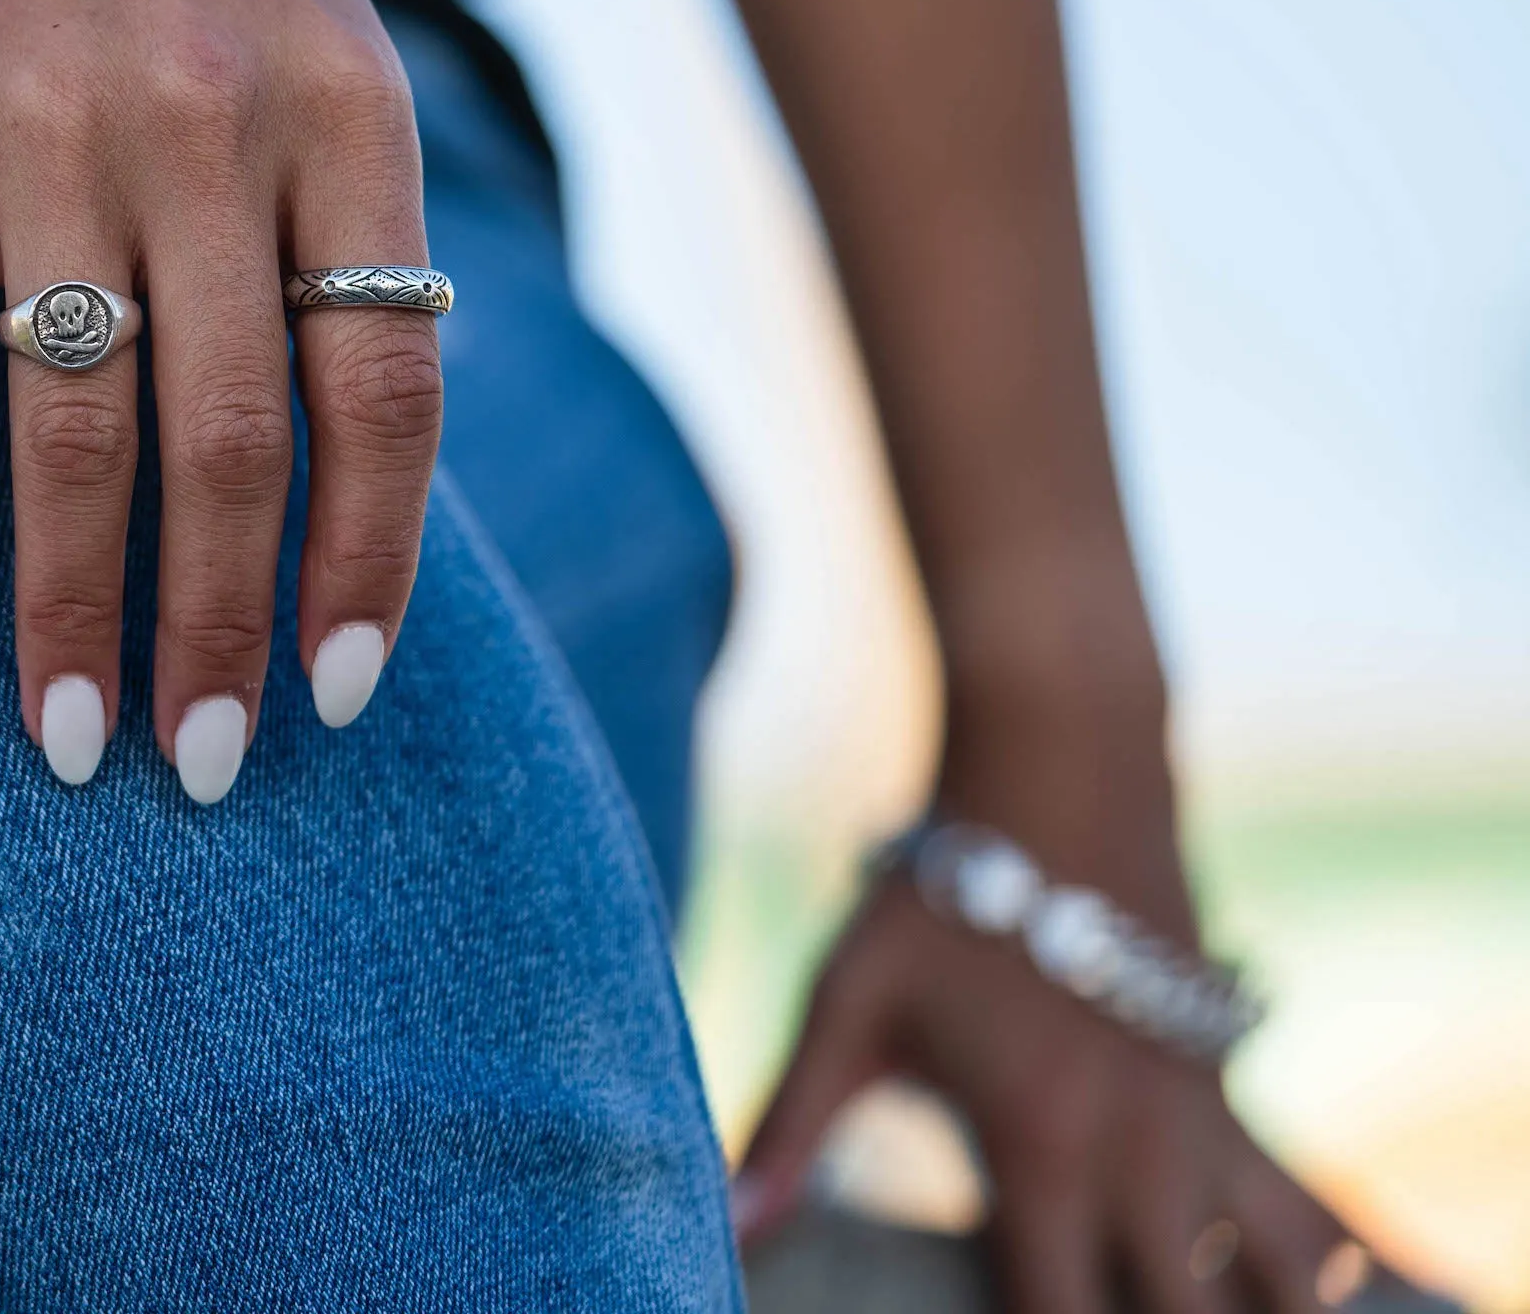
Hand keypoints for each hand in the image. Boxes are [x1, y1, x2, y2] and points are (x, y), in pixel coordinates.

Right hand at [0, 0, 439, 799]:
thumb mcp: (306, 38)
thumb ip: (340, 225)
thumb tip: (355, 468)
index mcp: (345, 117)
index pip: (386, 394)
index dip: (368, 564)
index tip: (342, 694)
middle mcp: (214, 128)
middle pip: (236, 439)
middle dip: (217, 630)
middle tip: (198, 770)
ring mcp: (55, 129)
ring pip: (77, 424)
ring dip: (71, 609)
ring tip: (64, 742)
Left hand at [735, 828, 1381, 1312]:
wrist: (1059, 773)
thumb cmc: (938, 897)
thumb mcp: (846, 1003)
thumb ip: (791, 1127)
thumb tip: (726, 1226)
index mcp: (1043, 1151)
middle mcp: (1145, 1157)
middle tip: (1097, 1313)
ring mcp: (1207, 1126)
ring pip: (1287, 1279)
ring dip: (1255, 1308)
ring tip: (1201, 1307)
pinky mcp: (1234, 1089)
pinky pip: (1305, 1209)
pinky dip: (1308, 1263)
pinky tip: (1287, 1287)